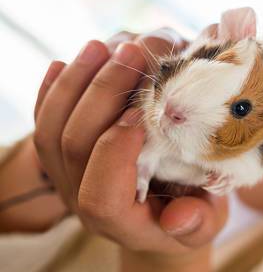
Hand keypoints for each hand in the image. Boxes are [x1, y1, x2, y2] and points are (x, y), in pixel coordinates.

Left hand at [33, 29, 226, 254]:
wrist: (166, 211)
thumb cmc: (193, 213)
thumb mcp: (208, 225)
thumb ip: (196, 225)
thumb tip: (177, 218)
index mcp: (122, 222)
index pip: (101, 195)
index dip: (116, 151)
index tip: (144, 112)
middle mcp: (84, 200)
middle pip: (74, 147)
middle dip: (101, 95)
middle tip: (133, 54)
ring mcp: (66, 176)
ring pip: (51, 129)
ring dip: (76, 82)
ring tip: (103, 46)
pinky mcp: (60, 154)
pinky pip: (44, 120)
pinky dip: (53, 88)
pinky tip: (69, 61)